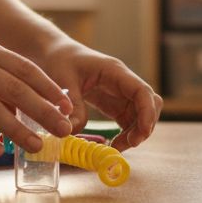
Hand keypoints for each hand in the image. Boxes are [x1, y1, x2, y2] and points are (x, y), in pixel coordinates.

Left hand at [37, 41, 162, 149]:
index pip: (141, 91)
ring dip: (135, 133)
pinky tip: (113, 145)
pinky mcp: (113, 104)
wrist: (53, 53)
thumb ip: (72, 105)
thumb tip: (73, 131)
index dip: (146, 113)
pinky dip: (126, 134)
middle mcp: (123, 83)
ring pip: (140, 115)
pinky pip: (128, 121)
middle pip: (148, 105)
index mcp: (114, 72)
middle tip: (127, 145)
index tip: (141, 134)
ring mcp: (120, 94)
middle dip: (144, 126)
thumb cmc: (59, 60)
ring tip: (116, 148)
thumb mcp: (62, 81)